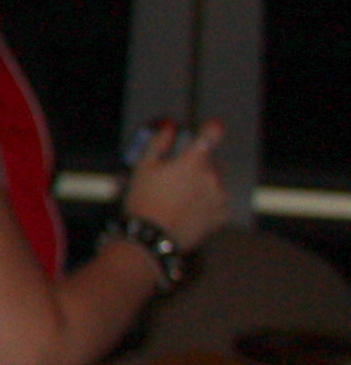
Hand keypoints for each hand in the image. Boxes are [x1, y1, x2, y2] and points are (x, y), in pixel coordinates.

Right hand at [118, 120, 231, 252]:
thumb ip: (158, 143)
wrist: (152, 238)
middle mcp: (212, 176)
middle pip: (209, 162)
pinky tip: (188, 210)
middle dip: (196, 166)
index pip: (212, 134)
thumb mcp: (143, 168)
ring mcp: (219, 196)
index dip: (212, 128)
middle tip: (175, 179)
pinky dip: (207, 202)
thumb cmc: (144, 200)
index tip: (211, 127)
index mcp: (193, 161)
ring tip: (179, 199)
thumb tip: (169, 126)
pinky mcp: (221, 214)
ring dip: (202, 185)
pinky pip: (217, 201)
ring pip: (214, 182)